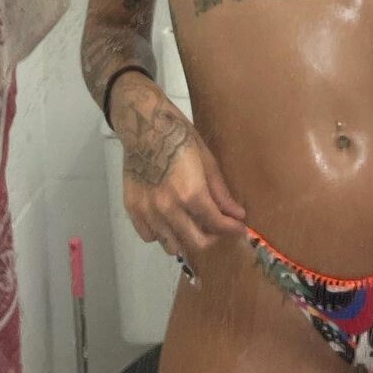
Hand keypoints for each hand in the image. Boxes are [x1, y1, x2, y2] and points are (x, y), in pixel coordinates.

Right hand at [113, 82, 246, 266]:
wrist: (145, 127)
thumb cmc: (181, 139)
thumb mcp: (207, 162)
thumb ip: (221, 193)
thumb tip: (237, 214)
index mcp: (191, 194)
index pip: (216, 224)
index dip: (232, 228)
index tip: (240, 229)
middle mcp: (168, 209)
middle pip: (196, 242)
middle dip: (213, 237)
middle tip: (218, 227)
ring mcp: (148, 212)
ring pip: (171, 245)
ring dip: (186, 239)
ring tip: (193, 225)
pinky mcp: (132, 210)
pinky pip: (150, 236)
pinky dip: (162, 234)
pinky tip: (170, 220)